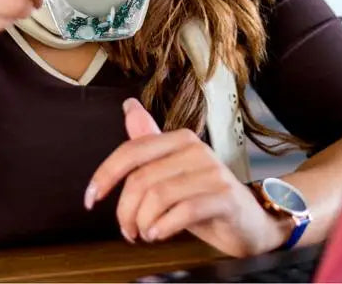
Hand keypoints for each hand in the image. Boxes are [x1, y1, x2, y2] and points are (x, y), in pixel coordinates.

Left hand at [85, 99, 289, 257]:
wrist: (252, 222)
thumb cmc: (206, 198)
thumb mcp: (172, 172)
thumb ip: (148, 144)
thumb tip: (128, 107)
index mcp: (180, 139)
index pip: (132, 151)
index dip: (105, 175)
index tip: (90, 199)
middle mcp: (196, 149)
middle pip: (142, 178)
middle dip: (125, 210)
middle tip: (127, 229)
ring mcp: (212, 172)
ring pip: (159, 195)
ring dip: (144, 222)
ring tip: (145, 233)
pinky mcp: (224, 197)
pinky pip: (184, 210)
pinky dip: (163, 226)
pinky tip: (158, 234)